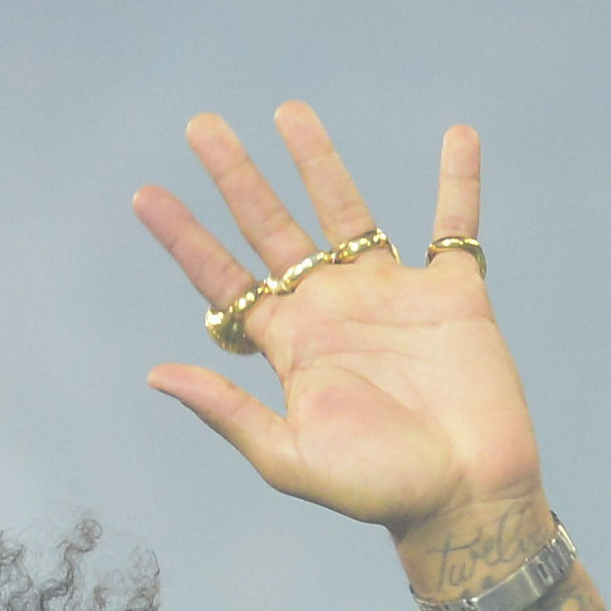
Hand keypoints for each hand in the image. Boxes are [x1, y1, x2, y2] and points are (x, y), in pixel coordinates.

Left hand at [134, 107, 540, 534]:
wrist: (465, 498)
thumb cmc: (377, 491)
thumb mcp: (288, 458)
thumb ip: (228, 411)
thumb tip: (155, 374)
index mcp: (290, 344)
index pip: (225, 278)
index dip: (185, 238)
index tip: (144, 195)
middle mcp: (333, 309)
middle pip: (274, 227)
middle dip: (236, 177)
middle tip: (200, 125)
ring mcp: (391, 295)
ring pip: (347, 210)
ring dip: (318, 161)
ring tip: (287, 111)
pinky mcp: (452, 294)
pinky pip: (457, 226)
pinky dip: (460, 182)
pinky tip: (458, 134)